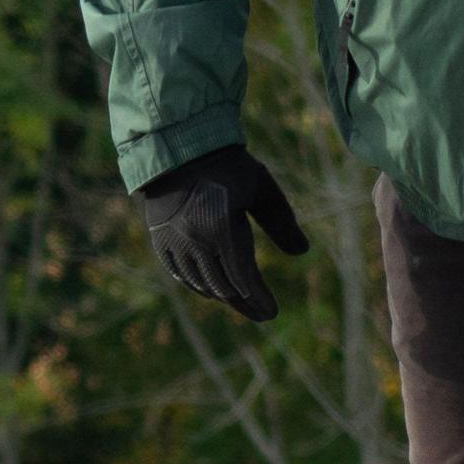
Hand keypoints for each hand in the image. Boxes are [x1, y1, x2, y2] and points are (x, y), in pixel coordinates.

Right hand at [138, 146, 311, 321]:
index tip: (272, 313)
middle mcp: (195, 240)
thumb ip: (282, 222)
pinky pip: (180, 274)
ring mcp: (174, 242)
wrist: (179, 149)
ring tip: (241, 301)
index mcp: (222, 228)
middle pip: (223, 287)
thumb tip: (302, 252)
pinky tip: (212, 290)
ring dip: (222, 296)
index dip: (258, 299)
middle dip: (244, 304)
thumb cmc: (229, 166)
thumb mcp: (262, 189)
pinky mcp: (161, 240)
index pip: (244, 278)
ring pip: (201, 284)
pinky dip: (198, 285)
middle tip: (261, 314)